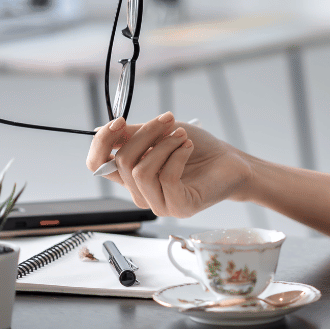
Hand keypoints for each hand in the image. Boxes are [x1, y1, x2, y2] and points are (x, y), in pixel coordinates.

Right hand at [86, 112, 253, 218]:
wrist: (231, 163)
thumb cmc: (198, 149)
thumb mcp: (162, 134)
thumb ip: (133, 134)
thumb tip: (102, 129)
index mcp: (132, 176)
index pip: (98, 165)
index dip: (101, 142)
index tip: (118, 121)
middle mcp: (141, 193)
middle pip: (122, 162)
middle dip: (145, 134)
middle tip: (169, 121)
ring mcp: (160, 204)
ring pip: (141, 172)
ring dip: (164, 146)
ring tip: (183, 136)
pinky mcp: (180, 207)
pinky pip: (166, 179)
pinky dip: (177, 156)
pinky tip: (189, 147)